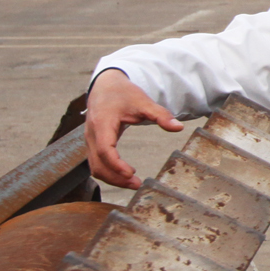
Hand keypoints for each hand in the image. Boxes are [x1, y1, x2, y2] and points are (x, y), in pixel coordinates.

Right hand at [84, 68, 182, 188]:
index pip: (105, 150)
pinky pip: (96, 163)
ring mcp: (90, 140)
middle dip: (116, 178)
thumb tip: (179, 127)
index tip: (131, 174)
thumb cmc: (124, 93)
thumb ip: (160, 115)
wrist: (106, 85)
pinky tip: (126, 175)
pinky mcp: (93, 144)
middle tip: (137, 184)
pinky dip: (109, 172)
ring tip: (133, 182)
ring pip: (95, 167)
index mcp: (102, 123)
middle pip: (98, 164)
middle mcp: (92, 134)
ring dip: (112, 178)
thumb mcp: (144, 101)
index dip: (116, 165)